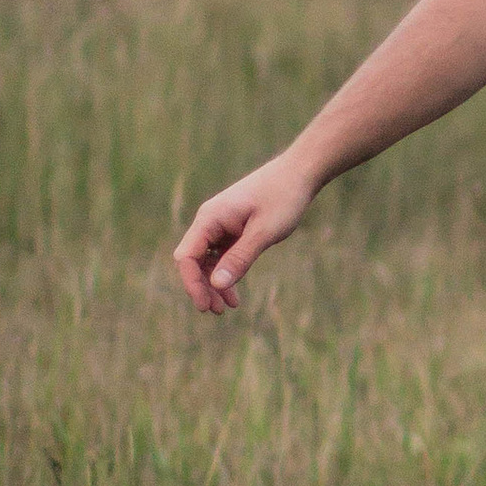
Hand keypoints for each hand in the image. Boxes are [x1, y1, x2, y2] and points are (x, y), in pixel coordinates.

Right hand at [173, 156, 317, 313]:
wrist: (299, 173)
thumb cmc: (283, 198)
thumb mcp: (263, 233)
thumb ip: (240, 258)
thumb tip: (216, 285)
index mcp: (210, 218)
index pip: (186, 257)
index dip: (192, 283)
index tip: (205, 305)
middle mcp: (209, 221)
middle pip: (194, 261)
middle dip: (202, 287)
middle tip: (217, 311)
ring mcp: (220, 224)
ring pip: (207, 260)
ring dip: (214, 283)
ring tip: (228, 307)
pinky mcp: (232, 227)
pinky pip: (221, 254)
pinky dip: (226, 272)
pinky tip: (235, 293)